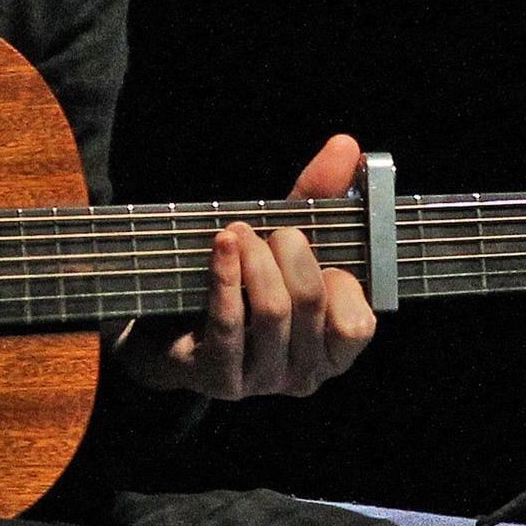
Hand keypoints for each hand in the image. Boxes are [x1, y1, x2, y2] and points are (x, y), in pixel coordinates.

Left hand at [114, 133, 377, 398]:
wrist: (168, 328)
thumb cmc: (245, 282)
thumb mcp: (284, 241)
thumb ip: (319, 197)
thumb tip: (346, 145)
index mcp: (331, 349)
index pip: (357, 325)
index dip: (342, 282)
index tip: (316, 247)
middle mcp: (304, 374)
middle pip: (311, 304)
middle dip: (292, 253)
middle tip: (275, 231)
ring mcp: (261, 380)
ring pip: (273, 313)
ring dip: (255, 260)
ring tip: (237, 232)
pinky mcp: (219, 379)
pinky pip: (229, 324)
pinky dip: (226, 277)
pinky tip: (221, 246)